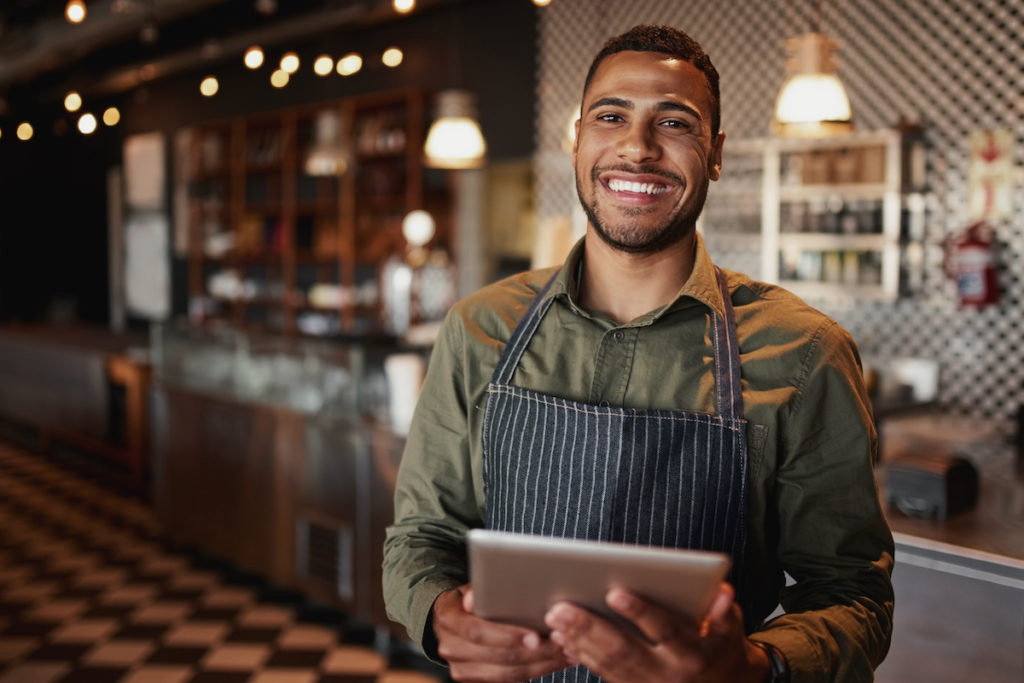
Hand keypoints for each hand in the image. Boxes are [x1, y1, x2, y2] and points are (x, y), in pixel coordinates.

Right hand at [432, 584, 571, 681]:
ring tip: (565, 654)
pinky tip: (553, 662)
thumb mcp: (471, 586)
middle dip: (533, 653)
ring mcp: (460, 668)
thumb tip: (475, 597)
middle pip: (496, 657)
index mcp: (448, 619)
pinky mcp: (473, 680)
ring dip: (540, 666)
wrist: (451, 618)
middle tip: (561, 644)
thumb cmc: (468, 599)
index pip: (477, 632)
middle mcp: (449, 647)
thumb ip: (477, 590)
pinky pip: (508, 681)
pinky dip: (534, 672)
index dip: (507, 636)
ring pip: (506, 675)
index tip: (535, 636)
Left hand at [543, 583, 771, 682]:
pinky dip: (583, 656)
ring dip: (578, 641)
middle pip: (625, 650)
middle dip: (590, 628)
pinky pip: (605, 675)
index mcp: (694, 653)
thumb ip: (724, 611)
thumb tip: (722, 592)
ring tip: (555, 618)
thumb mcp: (731, 629)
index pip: (664, 630)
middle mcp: (669, 674)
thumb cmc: (722, 646)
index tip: (614, 592)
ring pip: (609, 665)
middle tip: (561, 608)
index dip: (640, 612)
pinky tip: (563, 638)